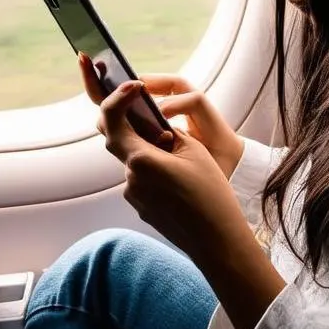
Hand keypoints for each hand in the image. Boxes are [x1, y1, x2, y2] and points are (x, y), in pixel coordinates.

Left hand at [95, 77, 252, 263]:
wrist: (216, 240)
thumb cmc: (210, 193)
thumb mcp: (193, 150)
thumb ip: (167, 132)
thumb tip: (154, 124)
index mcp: (141, 159)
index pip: (111, 119)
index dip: (118, 98)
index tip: (135, 87)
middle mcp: (130, 177)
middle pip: (116, 138)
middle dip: (127, 120)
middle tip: (144, 107)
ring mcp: (133, 194)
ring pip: (131, 158)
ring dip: (144, 147)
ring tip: (175, 149)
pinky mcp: (140, 206)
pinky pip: (140, 178)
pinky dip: (152, 167)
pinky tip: (178, 175)